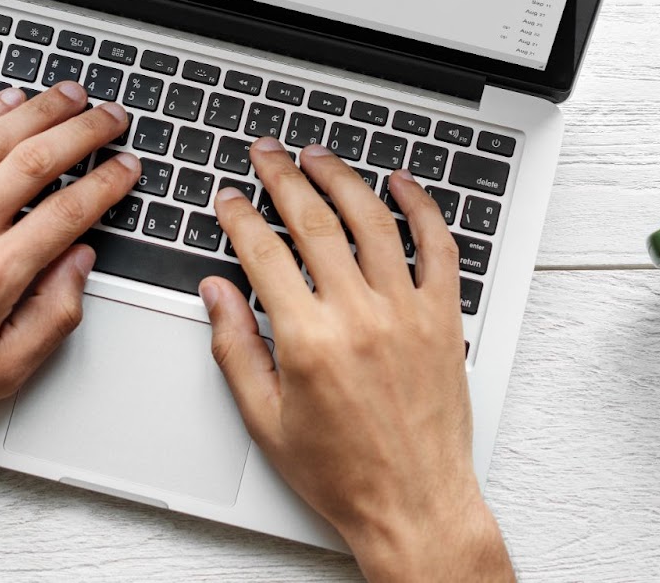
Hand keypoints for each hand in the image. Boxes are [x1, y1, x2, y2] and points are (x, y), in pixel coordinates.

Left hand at [0, 80, 137, 561]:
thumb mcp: (2, 373)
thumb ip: (53, 316)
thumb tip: (80, 261)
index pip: (65, 213)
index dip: (105, 184)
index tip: (126, 168)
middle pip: (33, 162)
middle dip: (81, 132)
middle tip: (111, 117)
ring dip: (36, 111)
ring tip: (70, 95)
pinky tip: (6, 102)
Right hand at [200, 138, 512, 581]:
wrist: (413, 505)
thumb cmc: (343, 473)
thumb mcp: (265, 420)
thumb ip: (235, 348)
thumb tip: (215, 292)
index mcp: (309, 341)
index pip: (263, 253)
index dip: (240, 216)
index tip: (229, 199)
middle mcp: (359, 317)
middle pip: (314, 220)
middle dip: (282, 177)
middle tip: (266, 154)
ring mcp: (407, 312)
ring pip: (372, 220)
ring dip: (342, 178)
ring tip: (319, 156)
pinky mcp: (444, 317)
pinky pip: (438, 246)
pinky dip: (421, 207)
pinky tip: (402, 184)